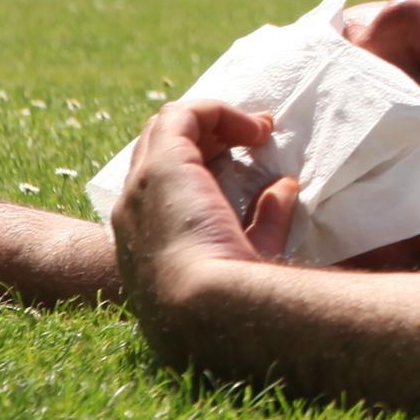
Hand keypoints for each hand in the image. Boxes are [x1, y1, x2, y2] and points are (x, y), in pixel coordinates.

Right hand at [108, 100, 300, 330]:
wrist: (204, 308)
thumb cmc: (228, 299)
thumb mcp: (249, 256)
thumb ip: (266, 221)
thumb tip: (285, 188)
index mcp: (145, 238)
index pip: (161, 186)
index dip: (201, 164)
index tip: (248, 160)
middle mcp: (133, 208)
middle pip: (158, 150)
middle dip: (206, 136)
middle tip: (256, 136)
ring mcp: (142, 184)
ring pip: (166, 128)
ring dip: (213, 120)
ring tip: (258, 130)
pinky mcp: (162, 165)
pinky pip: (185, 115)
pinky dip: (220, 111)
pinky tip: (256, 130)